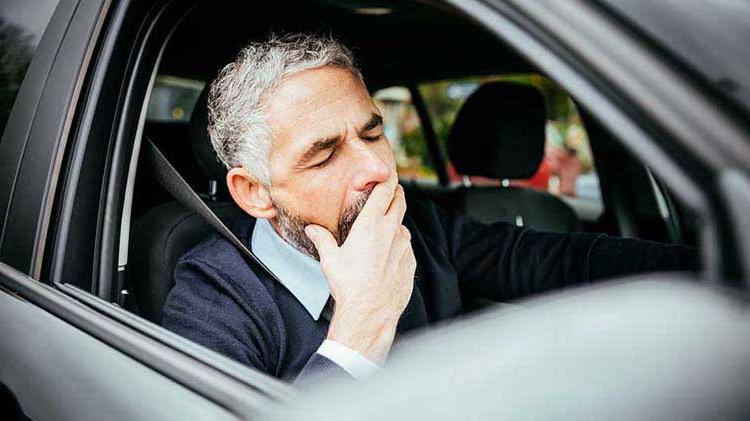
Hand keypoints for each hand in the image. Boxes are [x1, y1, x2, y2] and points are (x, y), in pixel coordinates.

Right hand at [304, 176, 415, 363]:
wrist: (370, 311)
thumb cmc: (349, 285)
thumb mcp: (330, 259)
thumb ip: (322, 239)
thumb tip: (312, 229)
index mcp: (370, 224)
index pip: (385, 190)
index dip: (387, 179)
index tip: (386, 174)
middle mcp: (390, 231)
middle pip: (399, 201)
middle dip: (395, 193)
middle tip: (389, 192)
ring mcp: (403, 246)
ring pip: (403, 226)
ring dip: (395, 224)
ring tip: (383, 232)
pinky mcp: (410, 262)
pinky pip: (406, 247)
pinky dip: (399, 246)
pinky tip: (387, 257)